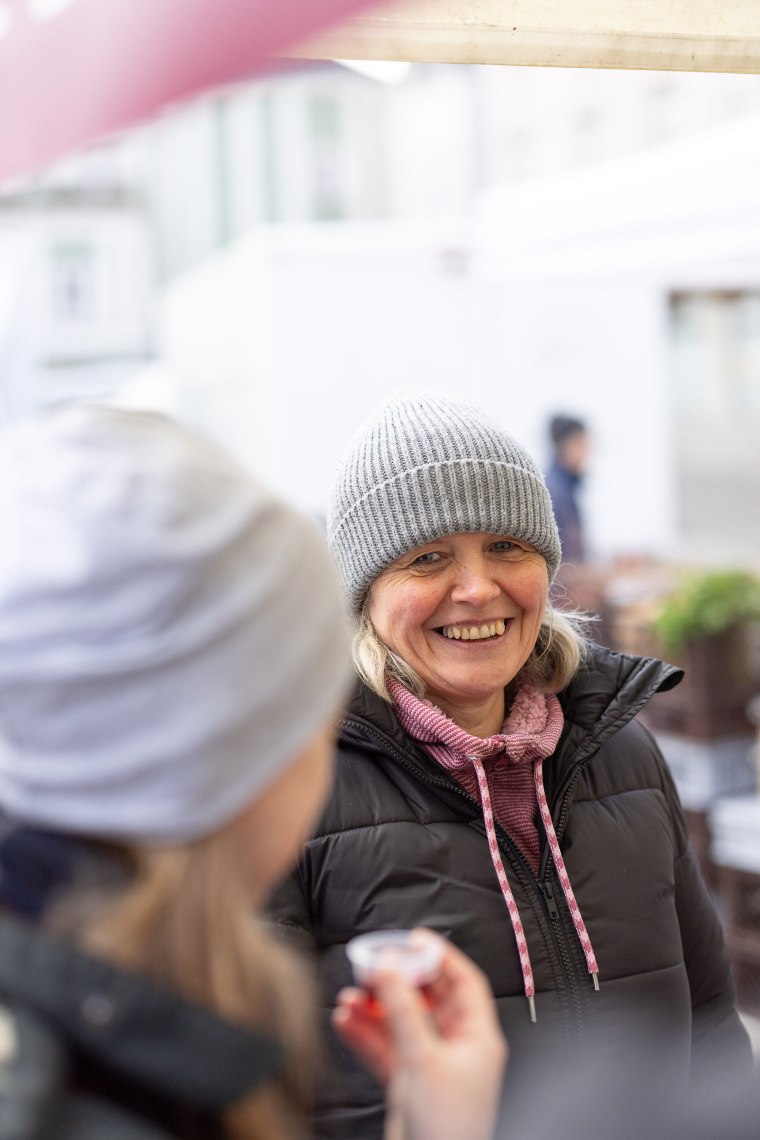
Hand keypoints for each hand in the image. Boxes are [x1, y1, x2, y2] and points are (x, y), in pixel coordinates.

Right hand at [333, 929, 506, 1139]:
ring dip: (375, 1007)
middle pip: (427, 998)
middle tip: (373, 963)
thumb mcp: (423, 1060)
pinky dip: (365, 1033)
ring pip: (402, 1022)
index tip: (412, 939)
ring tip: (351, 993)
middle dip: (398, 980)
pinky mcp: (409, 1084)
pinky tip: (345, 1021)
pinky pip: (385, 1048)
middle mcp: (456, 1048)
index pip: (463, 982)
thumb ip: (403, 1011)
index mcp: (477, 1038)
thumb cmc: (448, 1128)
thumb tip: (388, 967)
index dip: (440, 956)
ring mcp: (431, 1065)